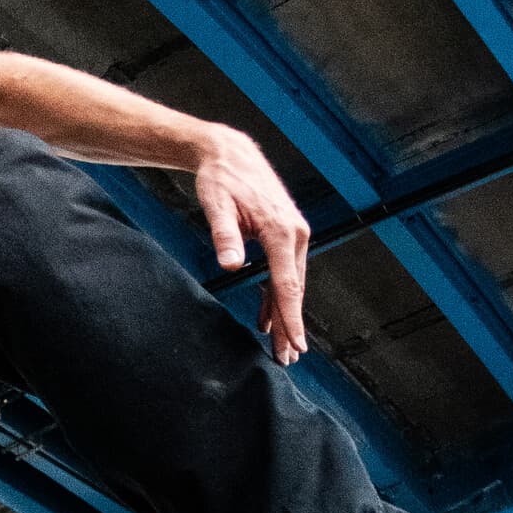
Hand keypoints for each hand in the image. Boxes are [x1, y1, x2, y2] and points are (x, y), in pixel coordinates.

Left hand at [193, 124, 308, 364]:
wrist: (231, 153)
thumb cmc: (222, 178)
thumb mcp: (216, 204)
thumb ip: (224, 235)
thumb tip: (232, 265)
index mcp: (281, 230)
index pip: (287, 283)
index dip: (292, 317)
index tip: (296, 343)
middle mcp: (295, 233)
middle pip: (294, 289)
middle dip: (292, 325)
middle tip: (288, 358)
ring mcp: (293, 234)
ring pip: (291, 283)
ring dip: (285, 315)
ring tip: (281, 348)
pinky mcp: (284, 235)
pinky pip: (283, 273)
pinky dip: (277, 297)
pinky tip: (268, 320)